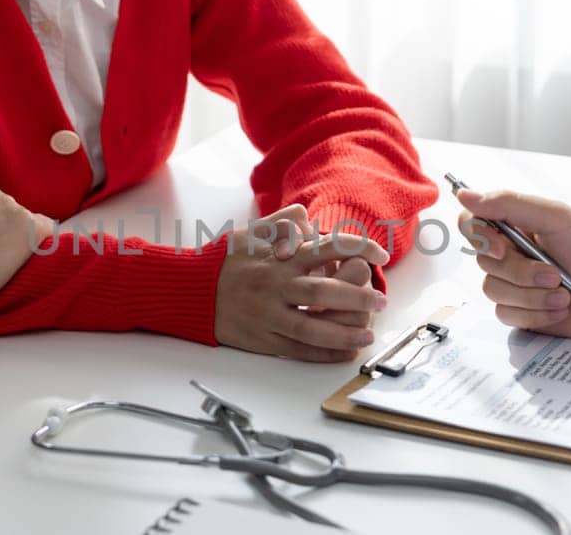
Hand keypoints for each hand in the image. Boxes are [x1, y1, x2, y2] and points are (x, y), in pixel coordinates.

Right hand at [215, 210, 390, 361]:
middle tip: (381, 301)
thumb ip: (281, 222)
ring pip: (312, 327)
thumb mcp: (250, 233)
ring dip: (344, 333)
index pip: (326, 248)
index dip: (358, 249)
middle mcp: (275, 286)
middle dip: (358, 298)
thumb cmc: (223, 261)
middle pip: (324, 292)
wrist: (189, 290)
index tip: (380, 255)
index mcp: (278, 258)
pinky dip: (324, 353)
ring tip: (367, 335)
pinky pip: (297, 349)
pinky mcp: (261, 339)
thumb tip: (307, 216)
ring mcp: (268, 315)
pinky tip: (344, 353)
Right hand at [456, 189, 570, 338]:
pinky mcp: (522, 312)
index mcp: (515, 227)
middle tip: (555, 273)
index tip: (502, 247)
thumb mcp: (555, 218)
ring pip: (494, 292)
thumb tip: (466, 196)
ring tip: (563, 293)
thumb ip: (509, 204)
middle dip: (522, 272)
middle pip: (483, 263)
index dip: (478, 237)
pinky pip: (507, 315)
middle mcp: (511, 254)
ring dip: (533, 296)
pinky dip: (536, 314)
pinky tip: (560, 308)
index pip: (472, 224)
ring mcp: (515, 285)